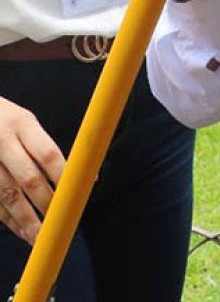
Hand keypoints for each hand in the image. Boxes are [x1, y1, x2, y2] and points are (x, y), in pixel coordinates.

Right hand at [0, 98, 65, 243]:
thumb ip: (41, 146)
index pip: (48, 153)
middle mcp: (2, 141)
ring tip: (41, 237)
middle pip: (29, 179)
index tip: (76, 193)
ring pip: (8, 197)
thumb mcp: (23, 121)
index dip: (64, 176)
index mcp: (21, 123)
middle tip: (60, 221)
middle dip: (46, 203)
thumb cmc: (2, 119)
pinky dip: (9, 220)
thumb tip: (74, 174)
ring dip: (26, 221)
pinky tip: (21, 230)